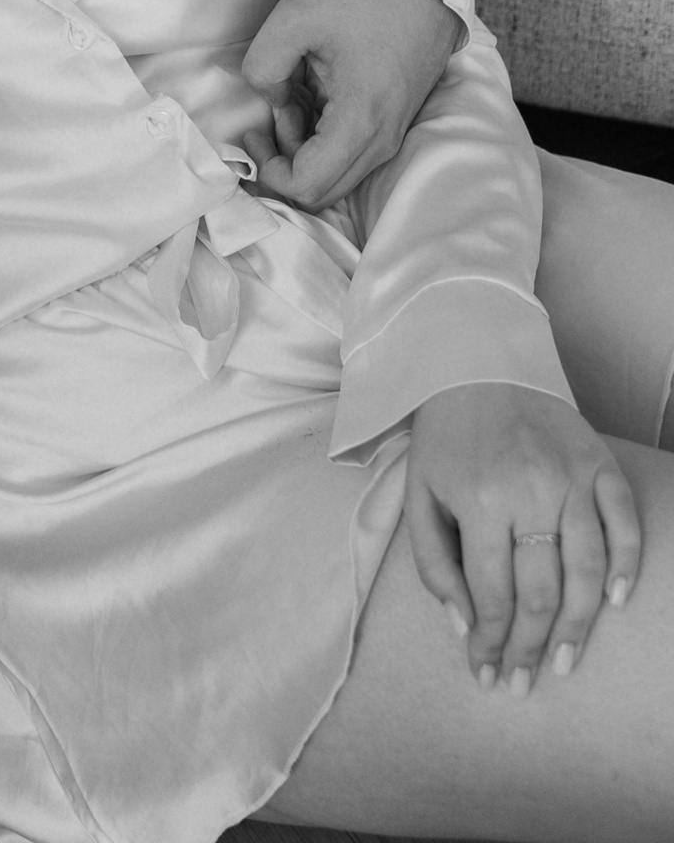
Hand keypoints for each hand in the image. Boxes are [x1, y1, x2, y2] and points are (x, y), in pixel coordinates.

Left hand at [241, 0, 462, 208]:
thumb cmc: (362, 1)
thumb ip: (263, 64)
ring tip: (294, 95)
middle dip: (284, 161)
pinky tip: (313, 96)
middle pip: (321, 192)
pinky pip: (349, 156)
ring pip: (335, 175)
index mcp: (360, 122)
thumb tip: (269, 99)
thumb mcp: (294, 18)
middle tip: (273, 113)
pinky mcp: (392, 127)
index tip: (254, 132)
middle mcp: (381, 142)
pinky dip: (321, 139)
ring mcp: (390, 138)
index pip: (307, 186)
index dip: (269, 169)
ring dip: (303, 148)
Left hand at [405, 382, 639, 690]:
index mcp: (478, 499)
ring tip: (564, 662)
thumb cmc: (446, 437)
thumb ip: (434, 563)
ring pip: (587, 571)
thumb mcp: (420, 494)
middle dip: (531, 648)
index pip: (492, 593)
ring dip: (579, 626)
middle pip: (540, 592)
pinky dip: (626, 566)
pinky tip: (616, 603)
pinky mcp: (600, 464)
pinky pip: (624, 525)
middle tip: (524, 683)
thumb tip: (463, 625)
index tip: (487, 675)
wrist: (478, 363)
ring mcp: (571, 478)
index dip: (490, 643)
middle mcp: (530, 491)